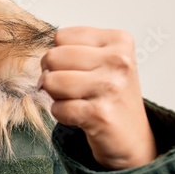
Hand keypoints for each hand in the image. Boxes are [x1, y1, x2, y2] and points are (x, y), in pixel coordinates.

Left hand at [40, 26, 156, 169]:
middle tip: (74, 88)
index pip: (61, 36)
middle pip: (53, 56)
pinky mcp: (100, 114)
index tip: (78, 70)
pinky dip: (62, 114)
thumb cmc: (111, 96)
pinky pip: (57, 108)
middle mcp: (119, 61)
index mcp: (119, 41)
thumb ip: (73, 50)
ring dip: (56, 96)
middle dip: (54, 75)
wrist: (132, 137)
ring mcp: (111, 87)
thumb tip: (42, 62)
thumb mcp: (103, 61)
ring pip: (52, 81)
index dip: (60, 55)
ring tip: (77, 100)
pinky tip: (80, 116)